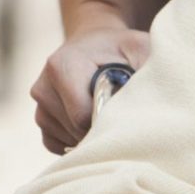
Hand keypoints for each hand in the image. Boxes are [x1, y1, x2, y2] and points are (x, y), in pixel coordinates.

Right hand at [31, 25, 152, 152]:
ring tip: (109, 113)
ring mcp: (39, 107)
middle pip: (77, 131)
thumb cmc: (122, 49)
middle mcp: (43, 88)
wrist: (94, 47)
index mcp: (63, 67)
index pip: (84, 116)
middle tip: (124, 113)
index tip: (128, 111)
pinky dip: (80, 142)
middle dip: (104, 128)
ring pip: (70, 140)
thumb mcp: (140, 48)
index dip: (111, 120)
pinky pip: (59, 146)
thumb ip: (146, 69)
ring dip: (94, 135)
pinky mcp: (42, 122)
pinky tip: (96, 123)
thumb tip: (155, 97)